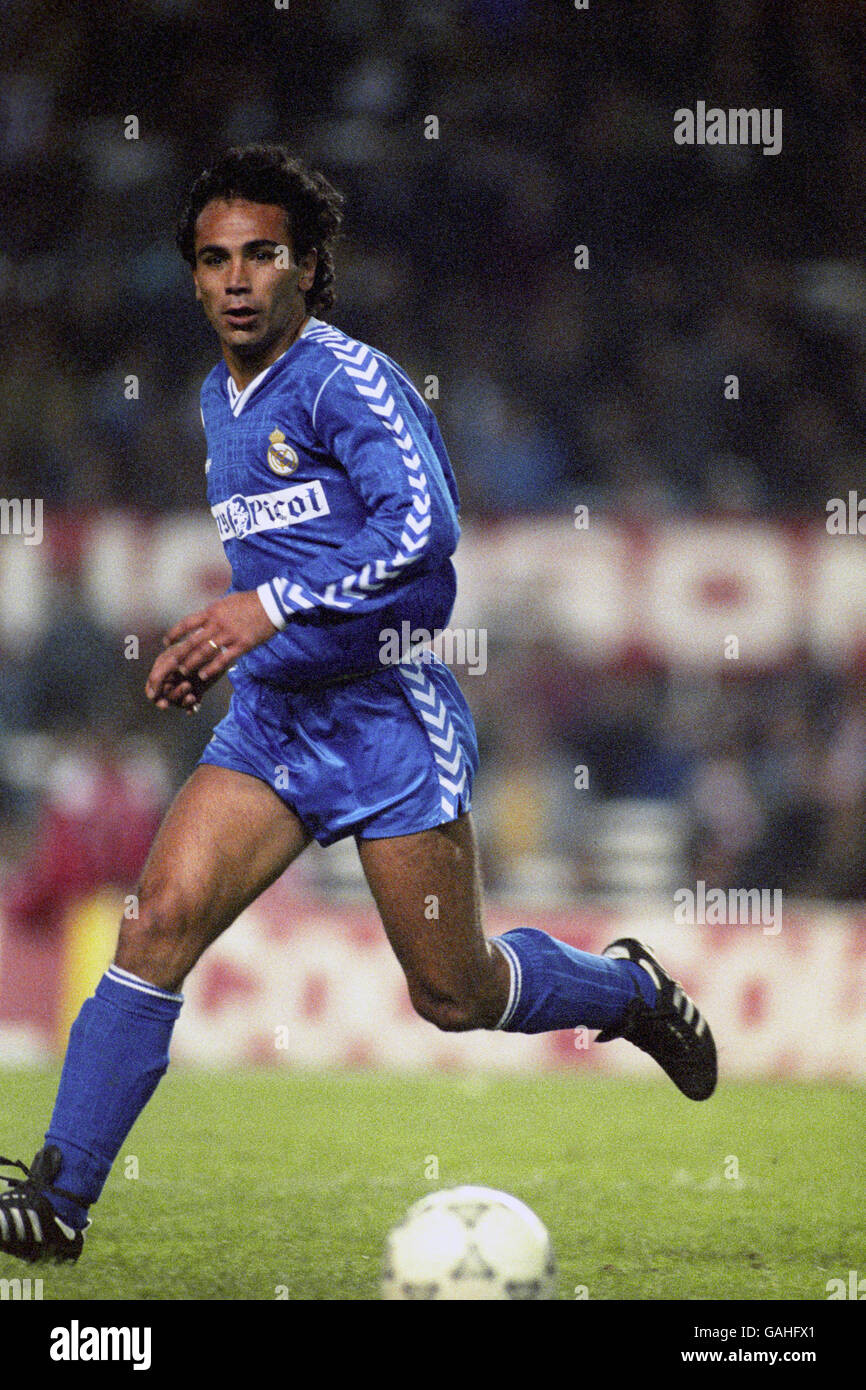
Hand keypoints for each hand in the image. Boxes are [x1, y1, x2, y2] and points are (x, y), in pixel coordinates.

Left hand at [146, 591, 276, 709]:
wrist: (272, 604)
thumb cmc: (250, 602)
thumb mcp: (227, 602)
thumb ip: (214, 612)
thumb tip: (201, 619)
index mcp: (213, 611)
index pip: (187, 623)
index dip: (174, 634)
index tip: (166, 642)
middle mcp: (218, 623)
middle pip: (193, 641)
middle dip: (179, 653)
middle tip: (169, 664)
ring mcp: (229, 635)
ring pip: (205, 652)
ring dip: (192, 663)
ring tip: (183, 671)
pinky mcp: (242, 645)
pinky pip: (223, 659)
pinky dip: (211, 668)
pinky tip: (203, 675)